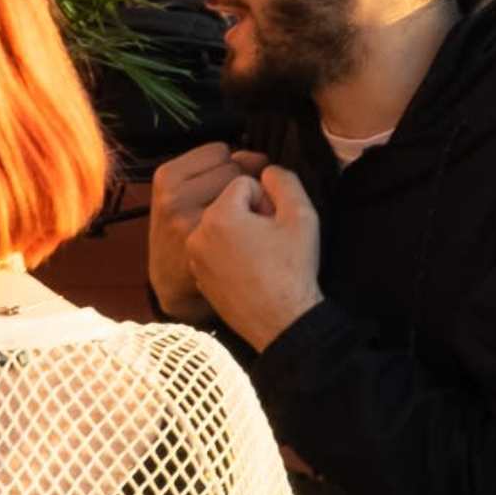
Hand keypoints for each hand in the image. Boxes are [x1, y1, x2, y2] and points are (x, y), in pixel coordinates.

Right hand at [148, 137, 242, 318]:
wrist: (172, 279)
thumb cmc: (183, 225)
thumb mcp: (181, 188)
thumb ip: (214, 165)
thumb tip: (255, 157)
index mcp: (166, 178)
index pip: (219, 151)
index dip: (226, 166)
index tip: (218, 185)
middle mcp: (175, 200)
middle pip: (235, 170)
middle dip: (239, 184)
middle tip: (228, 206)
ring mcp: (193, 225)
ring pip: (245, 193)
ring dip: (250, 203)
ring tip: (235, 221)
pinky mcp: (213, 249)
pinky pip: (252, 220)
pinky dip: (255, 225)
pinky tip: (242, 238)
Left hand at [173, 155, 322, 350]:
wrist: (281, 323)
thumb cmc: (293, 270)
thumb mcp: (301, 215)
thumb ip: (283, 180)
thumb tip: (265, 170)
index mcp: (219, 215)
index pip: (244, 182)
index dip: (267, 199)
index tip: (277, 224)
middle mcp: (197, 233)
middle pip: (227, 199)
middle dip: (250, 209)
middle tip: (271, 236)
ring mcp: (194, 255)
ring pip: (220, 221)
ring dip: (240, 227)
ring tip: (261, 251)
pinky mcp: (197, 273)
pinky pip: (214, 244)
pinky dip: (230, 247)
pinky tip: (250, 265)